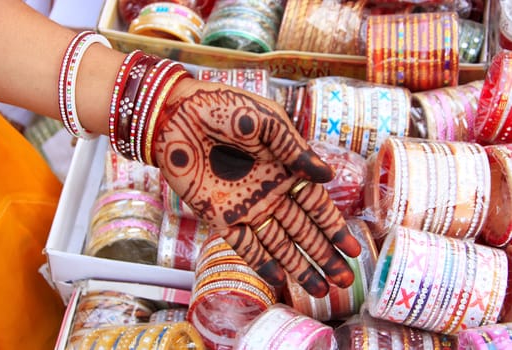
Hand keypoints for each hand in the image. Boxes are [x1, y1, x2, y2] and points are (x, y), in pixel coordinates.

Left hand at [153, 78, 360, 296]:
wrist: (177, 113)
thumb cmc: (225, 107)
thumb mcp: (268, 120)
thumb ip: (296, 150)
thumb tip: (328, 176)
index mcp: (285, 168)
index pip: (316, 205)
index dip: (335, 228)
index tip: (353, 249)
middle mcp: (270, 192)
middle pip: (303, 230)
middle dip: (324, 255)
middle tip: (344, 280)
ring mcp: (246, 206)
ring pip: (278, 244)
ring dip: (299, 265)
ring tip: (320, 290)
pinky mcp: (220, 216)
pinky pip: (244, 245)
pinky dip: (262, 263)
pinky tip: (279, 280)